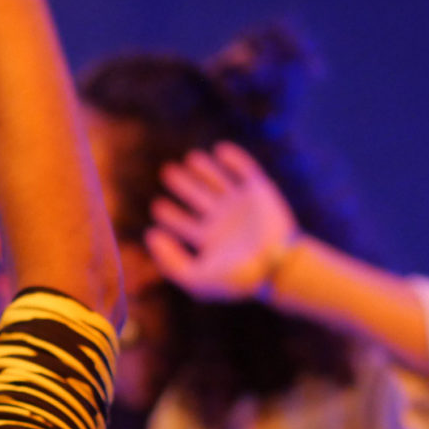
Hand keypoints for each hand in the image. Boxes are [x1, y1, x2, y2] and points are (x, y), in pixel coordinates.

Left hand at [145, 142, 300, 302]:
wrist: (277, 266)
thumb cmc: (236, 277)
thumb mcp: (195, 278)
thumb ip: (169, 261)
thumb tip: (151, 235)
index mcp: (210, 240)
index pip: (184, 224)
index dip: (170, 214)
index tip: (157, 206)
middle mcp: (224, 221)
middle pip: (198, 198)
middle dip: (182, 185)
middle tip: (168, 172)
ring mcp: (243, 205)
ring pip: (219, 181)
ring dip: (205, 169)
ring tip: (191, 158)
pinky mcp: (261, 192)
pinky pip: (246, 170)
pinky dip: (234, 159)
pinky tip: (220, 150)